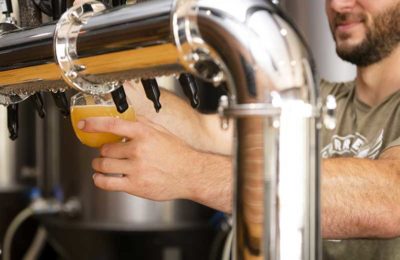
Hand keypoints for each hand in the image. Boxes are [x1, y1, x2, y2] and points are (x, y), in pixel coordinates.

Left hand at [78, 116, 199, 200]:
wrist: (191, 173)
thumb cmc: (178, 153)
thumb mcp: (162, 132)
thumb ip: (143, 123)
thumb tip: (127, 116)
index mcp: (144, 133)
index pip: (112, 124)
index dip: (94, 124)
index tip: (83, 125)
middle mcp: (139, 150)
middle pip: (105, 149)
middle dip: (103, 152)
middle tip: (106, 153)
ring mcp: (136, 169)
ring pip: (103, 165)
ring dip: (99, 165)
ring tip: (102, 165)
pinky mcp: (135, 186)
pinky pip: (107, 183)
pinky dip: (99, 180)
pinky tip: (100, 178)